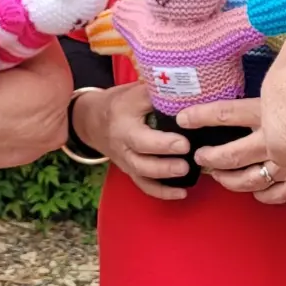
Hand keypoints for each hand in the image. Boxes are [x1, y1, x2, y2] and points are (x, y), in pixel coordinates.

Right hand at [76, 84, 189, 200]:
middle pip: (139, 151)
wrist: (93, 121)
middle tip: (186, 150)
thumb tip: (192, 92)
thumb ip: (159, 92)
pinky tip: (182, 193)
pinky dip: (162, 192)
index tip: (183, 132)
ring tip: (186, 170)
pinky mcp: (130, 171)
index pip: (141, 124)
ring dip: (163, 173)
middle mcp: (122, 140)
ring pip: (141, 171)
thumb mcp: (136, 91)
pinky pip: (144, 185)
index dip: (161, 132)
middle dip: (163, 153)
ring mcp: (125, 158)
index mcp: (124, 116)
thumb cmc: (121, 103)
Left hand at [178, 97, 285, 205]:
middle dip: (210, 158)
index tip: (183, 119)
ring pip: (249, 180)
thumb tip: (281, 40)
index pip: (225, 115)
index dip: (200, 117)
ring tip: (219, 176)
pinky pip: (276, 194)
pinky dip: (263, 195)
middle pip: (231, 156)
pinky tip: (256, 191)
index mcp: (268, 112)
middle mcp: (273, 142)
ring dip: (230, 180)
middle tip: (200, 157)